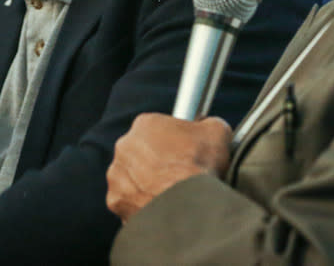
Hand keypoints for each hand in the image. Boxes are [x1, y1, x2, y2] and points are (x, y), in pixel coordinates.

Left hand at [106, 113, 231, 222]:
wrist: (191, 208)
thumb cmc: (202, 166)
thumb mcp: (217, 132)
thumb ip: (209, 123)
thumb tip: (208, 125)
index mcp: (145, 124)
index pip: (157, 129)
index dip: (173, 142)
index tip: (184, 153)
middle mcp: (124, 147)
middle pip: (141, 153)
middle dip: (157, 163)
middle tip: (178, 175)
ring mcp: (117, 176)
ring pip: (132, 179)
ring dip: (146, 185)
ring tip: (171, 196)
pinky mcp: (116, 202)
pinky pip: (129, 203)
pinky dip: (142, 207)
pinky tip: (161, 210)